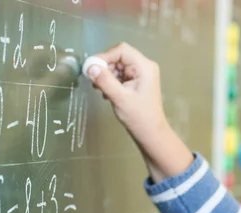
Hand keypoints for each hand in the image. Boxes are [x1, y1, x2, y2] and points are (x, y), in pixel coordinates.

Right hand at [87, 42, 193, 181]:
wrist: (151, 133)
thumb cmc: (139, 117)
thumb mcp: (119, 98)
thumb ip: (104, 81)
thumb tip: (90, 67)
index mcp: (145, 67)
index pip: (122, 50)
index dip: (105, 56)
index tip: (92, 68)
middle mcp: (144, 67)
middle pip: (119, 57)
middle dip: (105, 68)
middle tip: (95, 82)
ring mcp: (141, 75)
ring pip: (118, 66)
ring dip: (106, 76)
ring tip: (102, 90)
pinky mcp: (136, 82)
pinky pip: (120, 75)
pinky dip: (111, 82)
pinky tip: (107, 93)